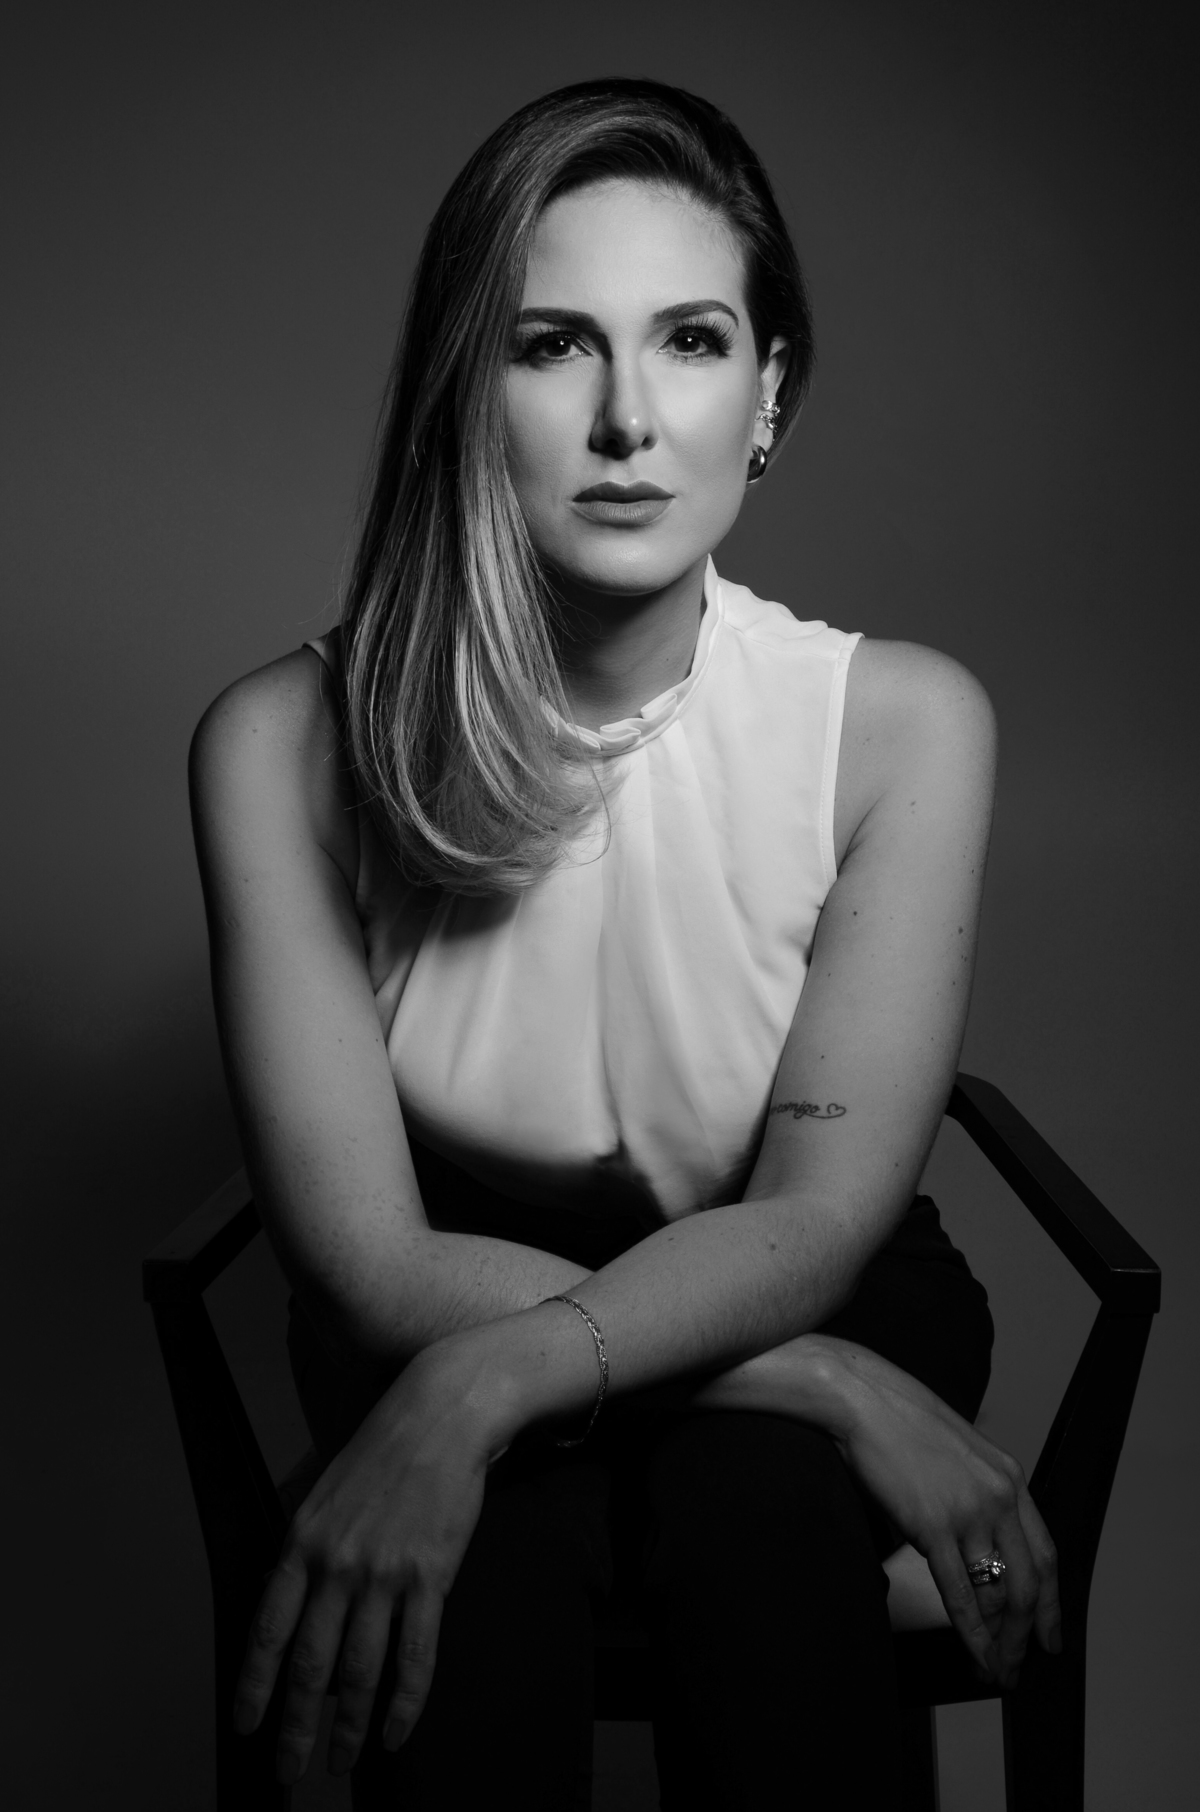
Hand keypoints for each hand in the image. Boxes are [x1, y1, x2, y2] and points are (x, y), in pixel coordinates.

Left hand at [233, 1344, 494, 1783]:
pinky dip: (404, 1704)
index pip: (266, 1631)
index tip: (246, 1728)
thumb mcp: (322, 1485)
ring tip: (340, 1762)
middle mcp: (336, 1564)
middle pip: (309, 1666)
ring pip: (360, 1673)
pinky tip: (395, 1734)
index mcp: (301, 1541)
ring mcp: (383, 1574)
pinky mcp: (430, 1577)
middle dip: (294, 1728)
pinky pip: (415, 1656)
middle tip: (287, 1773)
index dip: (254, 1687)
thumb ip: (302, 1536)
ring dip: (348, 1728)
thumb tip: (282, 1578)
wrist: (441, 1413)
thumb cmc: (384, 1446)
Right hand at [828, 1342, 1060, 1687]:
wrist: (862, 1398)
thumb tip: (971, 1541)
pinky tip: (977, 1657)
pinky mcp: (934, 1526)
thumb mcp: (957, 1453)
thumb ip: (974, 1493)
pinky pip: (960, 1593)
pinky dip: (973, 1633)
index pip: (1046, 1553)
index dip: (1051, 1601)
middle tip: (1023, 1666)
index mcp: (1009, 1477)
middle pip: (1031, 1582)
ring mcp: (969, 1513)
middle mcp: (999, 1497)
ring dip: (1001, 1640)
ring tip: (997, 1670)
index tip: (1049, 1633)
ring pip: (999, 1593)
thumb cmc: (899, 1420)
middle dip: (1028, 1633)